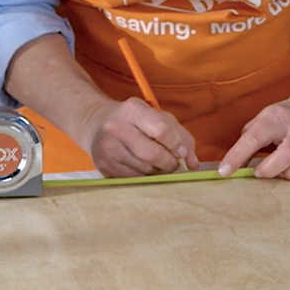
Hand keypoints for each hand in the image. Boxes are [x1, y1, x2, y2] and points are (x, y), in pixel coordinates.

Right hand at [75, 97, 199, 177]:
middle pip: (153, 155)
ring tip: (156, 162)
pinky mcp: (103, 166)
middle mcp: (116, 127)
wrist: (97, 123)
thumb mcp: (159, 118)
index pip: (161, 130)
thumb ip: (182, 136)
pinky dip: (145, 177)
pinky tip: (143, 167)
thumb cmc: (136, 121)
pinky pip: (133, 179)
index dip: (176, 144)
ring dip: (158, 171)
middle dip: (169, 163)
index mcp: (133, 110)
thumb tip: (193, 163)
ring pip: (144, 170)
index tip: (181, 152)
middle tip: (172, 162)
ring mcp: (107, 148)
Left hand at [218, 97, 289, 179]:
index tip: (224, 172)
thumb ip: (246, 144)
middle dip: (271, 169)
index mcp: (275, 119)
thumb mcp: (260, 123)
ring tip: (285, 174)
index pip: (254, 138)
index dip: (237, 156)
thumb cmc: (280, 121)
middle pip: (289, 152)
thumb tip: (229, 170)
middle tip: (260, 173)